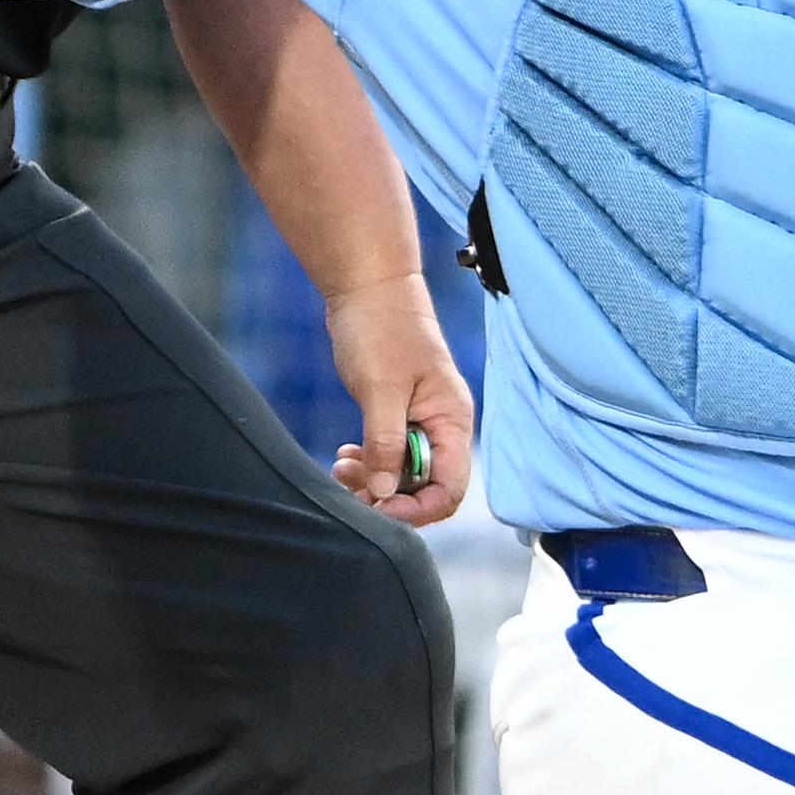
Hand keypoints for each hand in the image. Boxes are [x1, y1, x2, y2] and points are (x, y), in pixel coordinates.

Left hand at [323, 273, 474, 525]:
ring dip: (375, 481)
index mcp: (452, 420)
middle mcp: (443, 425)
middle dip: (390, 497)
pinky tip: (346, 457)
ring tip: (341, 470)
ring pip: (405, 472)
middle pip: (427, 486)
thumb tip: (385, 492)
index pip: (450, 487)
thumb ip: (386, 443)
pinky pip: (391, 453)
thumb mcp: (381, 389)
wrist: (367, 284)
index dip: (417, 509)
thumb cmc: (381, 327)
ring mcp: (422, 419)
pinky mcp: (399, 412)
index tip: (378, 508)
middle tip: (351, 489)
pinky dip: (370, 462)